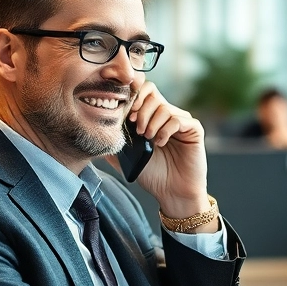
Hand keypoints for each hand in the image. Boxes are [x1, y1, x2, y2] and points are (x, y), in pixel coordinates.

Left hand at [120, 77, 212, 224]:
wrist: (172, 193)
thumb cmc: (152, 175)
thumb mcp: (125, 157)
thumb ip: (112, 142)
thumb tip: (92, 132)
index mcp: (151, 117)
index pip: (141, 92)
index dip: (131, 97)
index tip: (125, 114)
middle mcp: (166, 115)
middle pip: (151, 92)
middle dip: (140, 108)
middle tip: (136, 128)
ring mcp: (181, 121)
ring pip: (163, 107)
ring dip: (152, 122)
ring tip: (148, 139)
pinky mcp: (194, 129)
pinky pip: (178, 119)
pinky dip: (166, 130)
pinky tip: (160, 143)